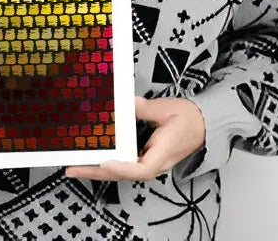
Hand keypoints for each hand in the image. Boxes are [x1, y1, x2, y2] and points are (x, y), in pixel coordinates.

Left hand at [64, 95, 206, 180]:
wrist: (204, 125)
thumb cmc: (189, 118)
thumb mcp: (167, 109)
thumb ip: (145, 108)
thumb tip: (127, 102)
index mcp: (163, 152)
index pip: (141, 169)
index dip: (122, 168)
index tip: (104, 162)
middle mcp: (155, 163)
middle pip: (124, 174)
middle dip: (97, 171)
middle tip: (72, 167)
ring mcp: (150, 162)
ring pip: (122, 172)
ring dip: (99, 169)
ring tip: (76, 164)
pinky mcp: (147, 158)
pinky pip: (125, 164)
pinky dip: (108, 163)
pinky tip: (94, 158)